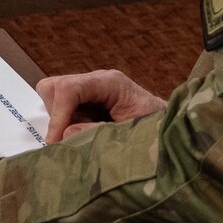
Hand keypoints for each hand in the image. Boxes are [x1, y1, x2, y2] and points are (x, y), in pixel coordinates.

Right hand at [35, 70, 166, 141]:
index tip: (54, 142)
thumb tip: (66, 133)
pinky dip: (65, 123)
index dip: (58, 116)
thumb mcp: (129, 134)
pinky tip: (85, 132)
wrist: (169, 131)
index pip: (69, 89)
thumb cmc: (156, 130)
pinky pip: (61, 108)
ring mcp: (90, 89)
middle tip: (74, 138)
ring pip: (53, 97)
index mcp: (110, 82)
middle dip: (58, 117)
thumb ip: (97, 133)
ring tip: (86, 135)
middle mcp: (96, 81)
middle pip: (56, 88)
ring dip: (61, 121)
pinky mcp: (86, 101)